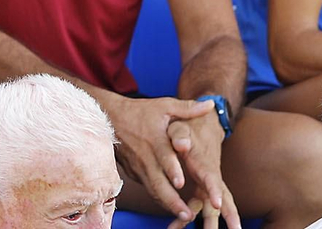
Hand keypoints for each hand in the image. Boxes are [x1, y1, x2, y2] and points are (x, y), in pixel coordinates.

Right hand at [102, 95, 216, 226]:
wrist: (110, 118)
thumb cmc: (140, 112)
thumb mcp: (164, 106)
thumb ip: (187, 109)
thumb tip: (211, 104)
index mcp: (155, 140)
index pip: (163, 157)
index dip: (171, 170)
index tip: (181, 183)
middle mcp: (146, 157)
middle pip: (158, 183)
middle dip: (173, 201)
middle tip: (188, 214)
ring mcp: (139, 168)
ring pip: (153, 190)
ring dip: (168, 204)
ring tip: (184, 216)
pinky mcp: (134, 173)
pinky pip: (148, 188)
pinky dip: (158, 199)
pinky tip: (171, 207)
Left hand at [167, 110, 239, 228]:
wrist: (200, 126)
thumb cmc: (189, 128)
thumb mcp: (182, 127)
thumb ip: (180, 135)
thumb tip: (181, 143)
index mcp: (206, 164)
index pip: (213, 178)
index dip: (214, 190)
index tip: (217, 203)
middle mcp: (211, 179)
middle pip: (222, 201)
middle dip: (229, 217)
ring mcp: (207, 187)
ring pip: (212, 211)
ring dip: (211, 226)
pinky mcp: (201, 191)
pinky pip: (197, 210)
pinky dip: (189, 220)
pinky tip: (177, 228)